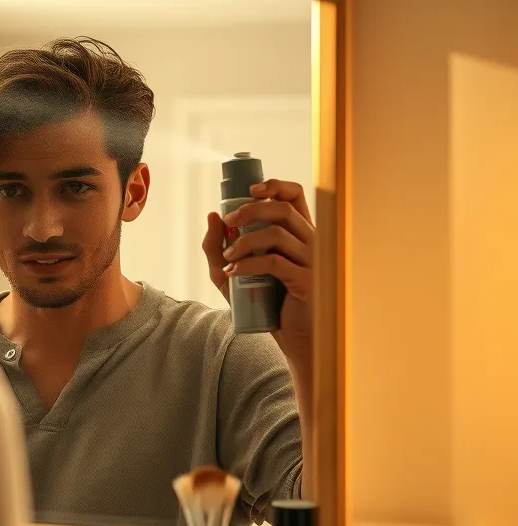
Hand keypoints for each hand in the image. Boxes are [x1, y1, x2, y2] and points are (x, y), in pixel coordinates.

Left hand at [201, 179, 314, 366]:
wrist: (291, 339)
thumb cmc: (264, 303)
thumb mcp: (231, 274)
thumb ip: (217, 247)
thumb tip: (212, 216)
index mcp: (299, 233)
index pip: (295, 196)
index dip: (275, 185)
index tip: (250, 190)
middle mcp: (311, 242)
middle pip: (282, 209)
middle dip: (250, 210)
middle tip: (228, 222)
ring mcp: (313, 261)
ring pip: (277, 234)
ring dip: (245, 241)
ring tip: (228, 257)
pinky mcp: (308, 281)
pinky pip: (275, 262)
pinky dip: (249, 264)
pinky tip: (233, 272)